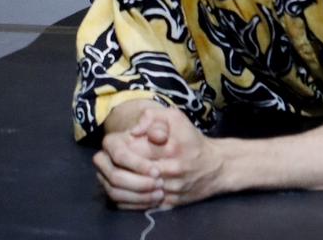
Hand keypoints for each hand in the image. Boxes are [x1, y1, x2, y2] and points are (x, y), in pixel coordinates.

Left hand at [95, 105, 222, 209]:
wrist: (216, 167)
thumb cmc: (192, 139)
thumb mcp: (176, 117)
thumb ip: (153, 116)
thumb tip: (134, 128)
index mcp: (167, 147)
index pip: (130, 149)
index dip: (118, 147)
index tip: (116, 143)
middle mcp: (167, 170)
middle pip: (127, 173)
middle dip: (113, 166)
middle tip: (106, 159)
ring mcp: (167, 190)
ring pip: (130, 193)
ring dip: (116, 184)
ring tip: (111, 173)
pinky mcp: (167, 204)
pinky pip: (139, 206)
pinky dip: (126, 199)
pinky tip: (122, 189)